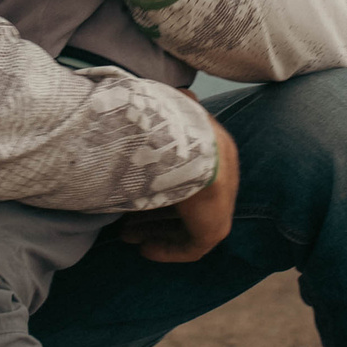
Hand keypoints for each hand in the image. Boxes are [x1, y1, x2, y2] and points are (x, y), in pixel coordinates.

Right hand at [118, 119, 239, 262]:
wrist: (191, 148)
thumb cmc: (170, 128)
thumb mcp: (167, 111)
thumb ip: (167, 110)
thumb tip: (172, 95)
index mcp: (212, 146)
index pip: (186, 170)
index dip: (157, 181)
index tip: (132, 187)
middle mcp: (221, 176)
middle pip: (184, 199)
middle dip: (153, 211)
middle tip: (126, 220)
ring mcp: (221, 204)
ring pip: (187, 223)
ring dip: (156, 230)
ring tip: (127, 237)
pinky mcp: (216, 228)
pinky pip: (191, 246)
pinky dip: (168, 249)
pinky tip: (146, 250)